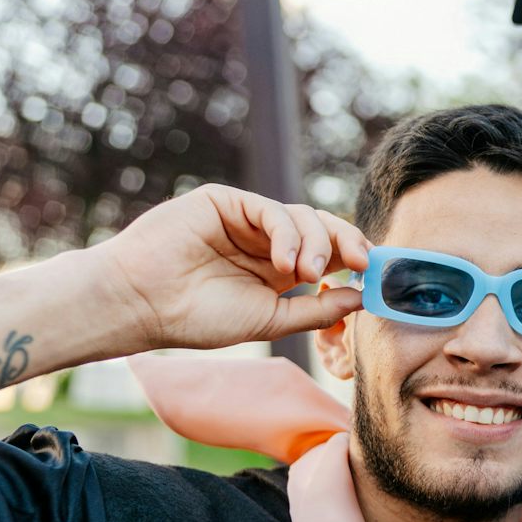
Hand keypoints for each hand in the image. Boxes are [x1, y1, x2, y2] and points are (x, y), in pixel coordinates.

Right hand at [91, 184, 368, 351]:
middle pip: (324, 228)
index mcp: (279, 268)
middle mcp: (267, 240)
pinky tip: (287, 264)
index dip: (357, 258)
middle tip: (364, 264)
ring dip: (317, 244)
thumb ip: (314, 309)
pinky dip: (289, 235)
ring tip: (308, 275)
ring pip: (303, 216)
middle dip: (350, 242)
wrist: (143, 305)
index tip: (378, 275)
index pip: (330, 253)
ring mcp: (247, 219)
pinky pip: (271, 210)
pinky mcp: (226, 202)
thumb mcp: (270, 319)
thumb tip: (361, 297)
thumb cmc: (198, 317)